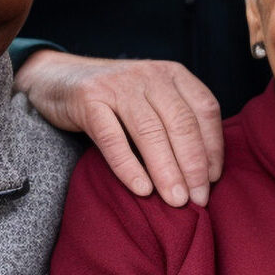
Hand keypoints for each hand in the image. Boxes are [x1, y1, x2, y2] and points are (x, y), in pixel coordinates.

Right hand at [14, 50, 223, 206]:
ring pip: (150, 132)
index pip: (205, 109)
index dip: (213, 145)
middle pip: (182, 123)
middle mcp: (151, 76)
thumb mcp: (154, 98)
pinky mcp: (89, 100)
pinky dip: (129, 166)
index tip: (215, 178)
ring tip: (177, 200)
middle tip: (199, 198)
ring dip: (167, 170)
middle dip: (193, 165)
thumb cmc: (118, 98)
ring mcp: (119, 85)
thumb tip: (207, 171)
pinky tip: (142, 189)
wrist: (59, 78)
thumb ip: (178, 121)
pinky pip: (112, 138)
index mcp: (174, 74)